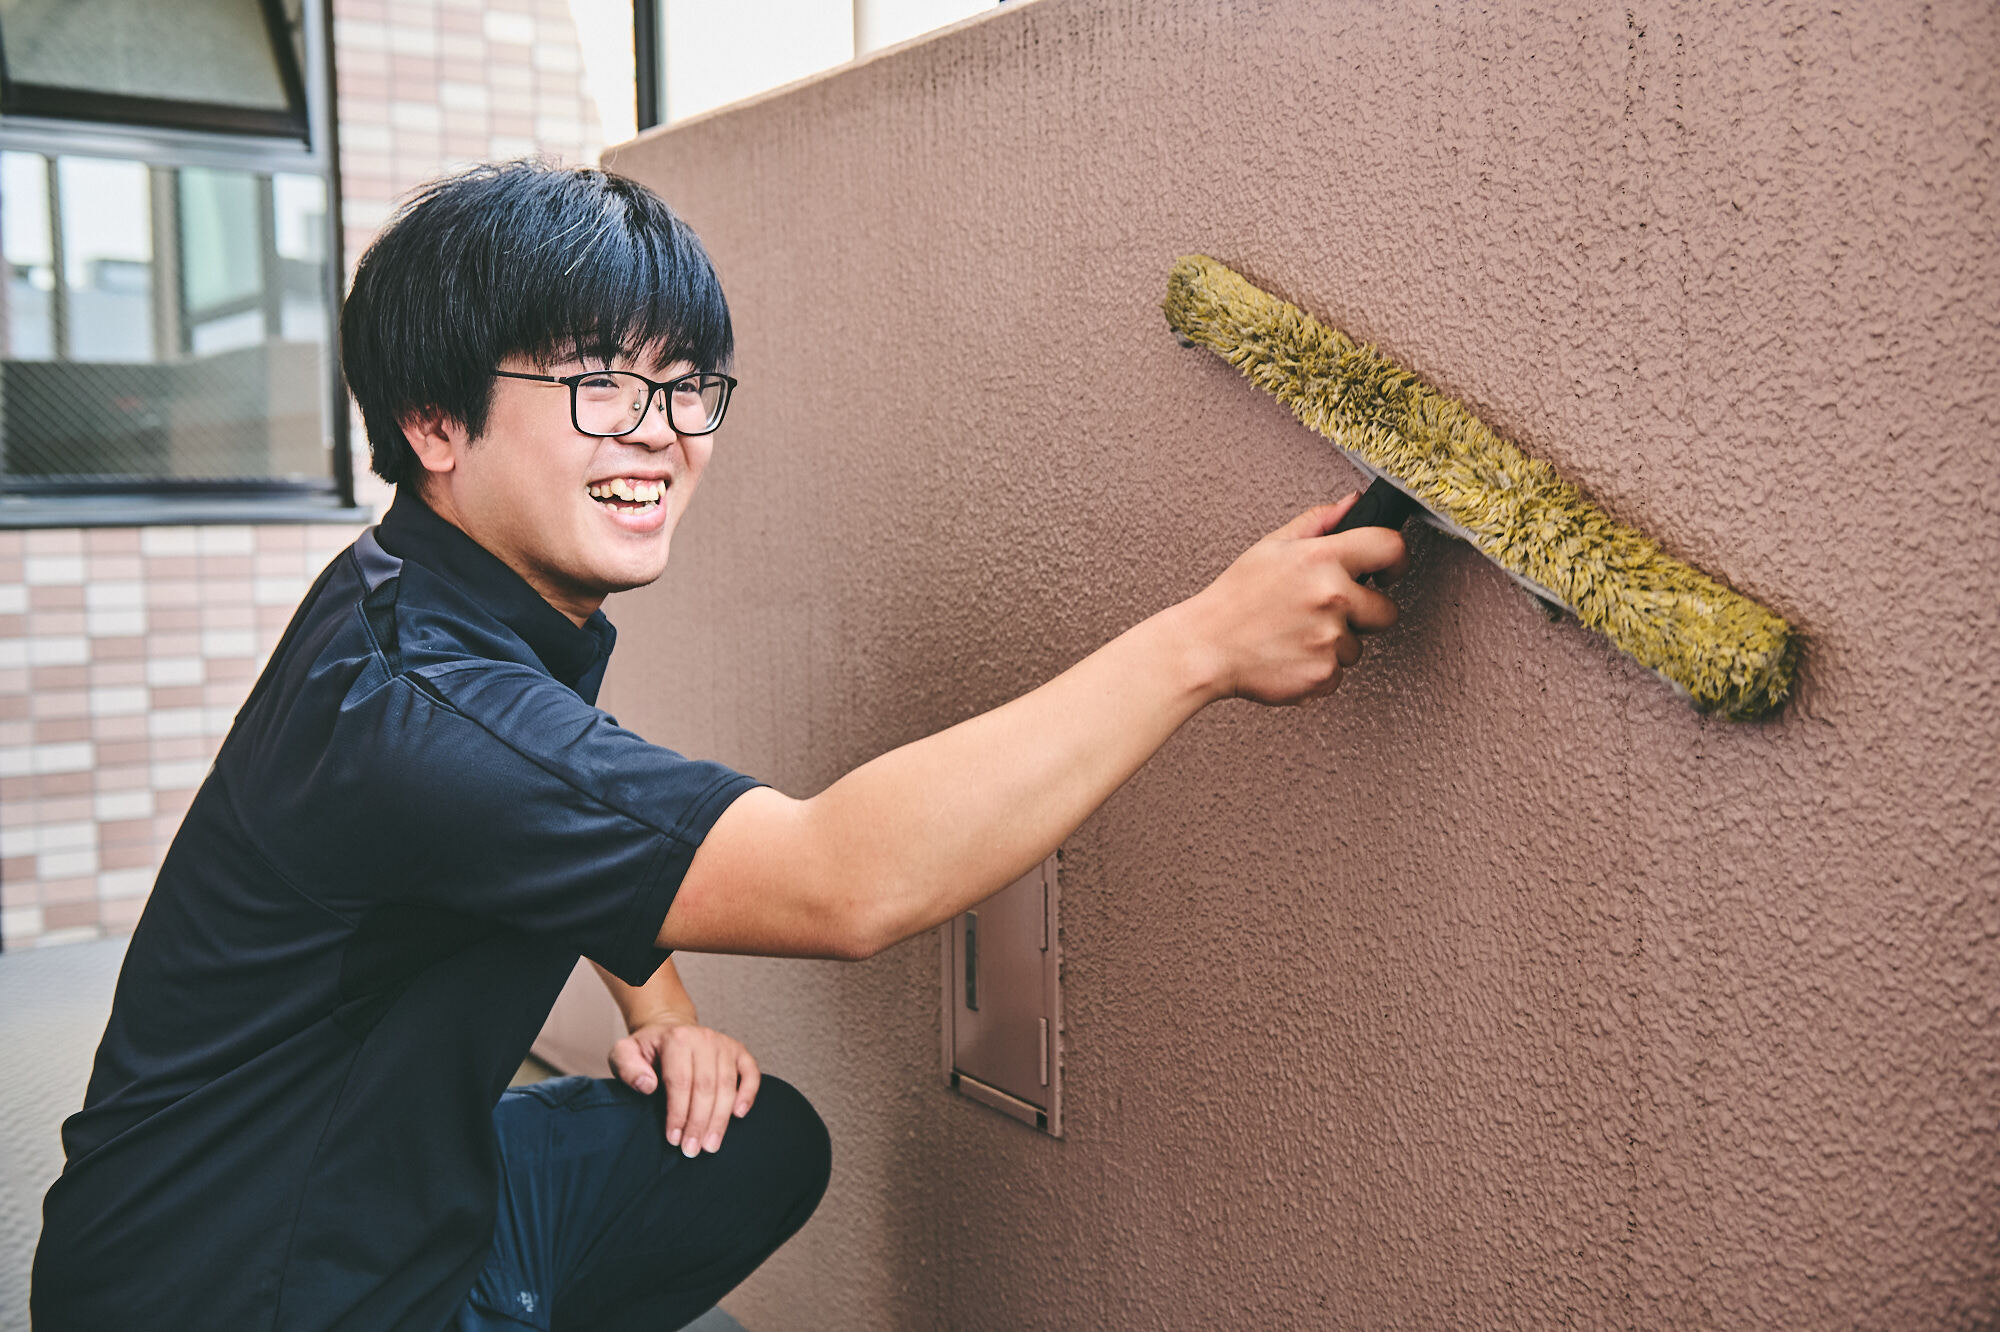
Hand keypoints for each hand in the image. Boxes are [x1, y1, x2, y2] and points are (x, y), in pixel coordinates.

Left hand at [608, 1016, 760, 1157]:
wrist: (669, 1031)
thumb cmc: (647, 1050)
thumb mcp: (625, 1053)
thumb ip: (627, 1067)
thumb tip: (647, 1086)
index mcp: (677, 1039)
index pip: (680, 1081)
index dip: (678, 1113)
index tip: (673, 1139)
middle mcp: (704, 1038)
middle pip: (706, 1086)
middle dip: (700, 1122)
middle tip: (693, 1150)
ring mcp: (724, 1044)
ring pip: (727, 1085)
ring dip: (720, 1118)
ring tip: (711, 1145)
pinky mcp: (738, 1051)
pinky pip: (751, 1072)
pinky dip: (748, 1094)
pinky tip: (738, 1115)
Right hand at [1181, 491, 1406, 705]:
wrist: (1205, 648)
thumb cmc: (1235, 599)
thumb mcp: (1272, 547)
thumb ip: (1318, 522)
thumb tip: (1353, 503)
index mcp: (1321, 559)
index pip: (1390, 548)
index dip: (1396, 561)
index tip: (1388, 571)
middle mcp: (1332, 597)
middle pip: (1387, 611)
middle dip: (1364, 612)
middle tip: (1325, 611)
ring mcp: (1329, 639)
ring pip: (1359, 646)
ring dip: (1335, 643)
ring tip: (1296, 634)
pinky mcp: (1323, 674)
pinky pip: (1339, 673)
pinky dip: (1319, 668)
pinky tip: (1291, 654)